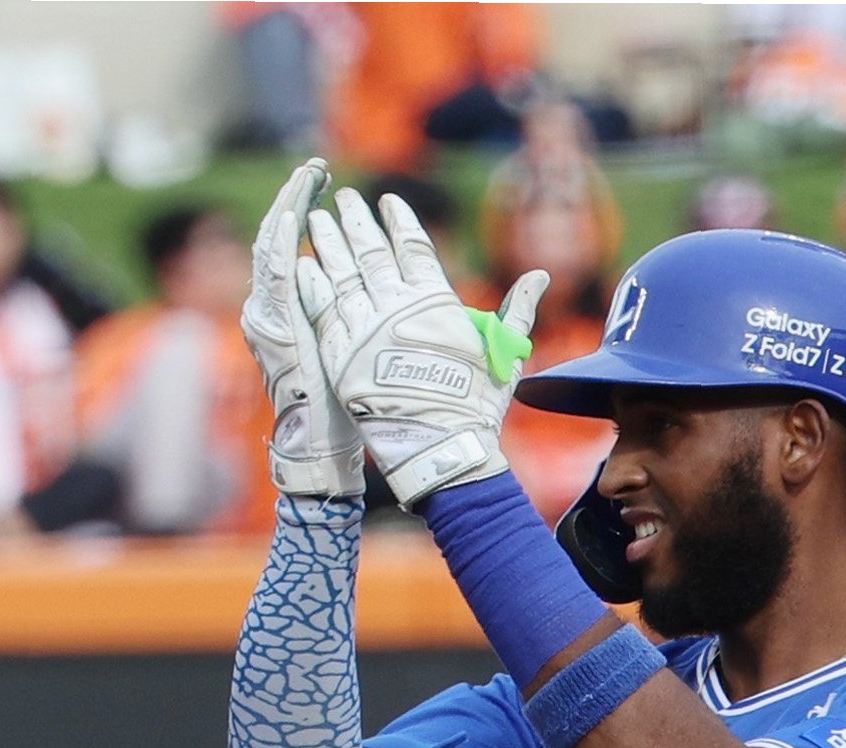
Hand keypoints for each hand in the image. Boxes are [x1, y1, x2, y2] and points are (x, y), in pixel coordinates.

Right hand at [242, 158, 365, 497]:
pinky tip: (292, 215)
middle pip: (287, 239)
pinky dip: (283, 243)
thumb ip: (373, 313)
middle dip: (300, 199)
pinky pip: (276, 277)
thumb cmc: (354, 410)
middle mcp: (281, 307)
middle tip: (316, 168)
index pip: (308, 248)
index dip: (318, 214)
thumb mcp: (364, 350)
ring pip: (277, 247)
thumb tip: (403, 290)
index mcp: (305, 309)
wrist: (327, 449)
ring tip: (306, 176)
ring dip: (290, 208)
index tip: (332, 185)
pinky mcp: (276, 326)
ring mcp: (273, 315)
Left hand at [296, 189, 547, 505]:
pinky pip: (321, 310)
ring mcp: (365, 330)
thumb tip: (540, 275)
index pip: (412, 245)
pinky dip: (312, 284)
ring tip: (317, 220)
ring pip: (340, 273)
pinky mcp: (341, 356)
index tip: (387, 200)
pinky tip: (304, 264)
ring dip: (327, 243)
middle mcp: (396, 306)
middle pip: (370, 250)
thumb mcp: (504, 354)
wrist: (442, 451)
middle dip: (356, 221)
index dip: (399, 220)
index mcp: (434, 301)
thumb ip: (516, 311)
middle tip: (343, 199)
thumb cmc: (477, 408)